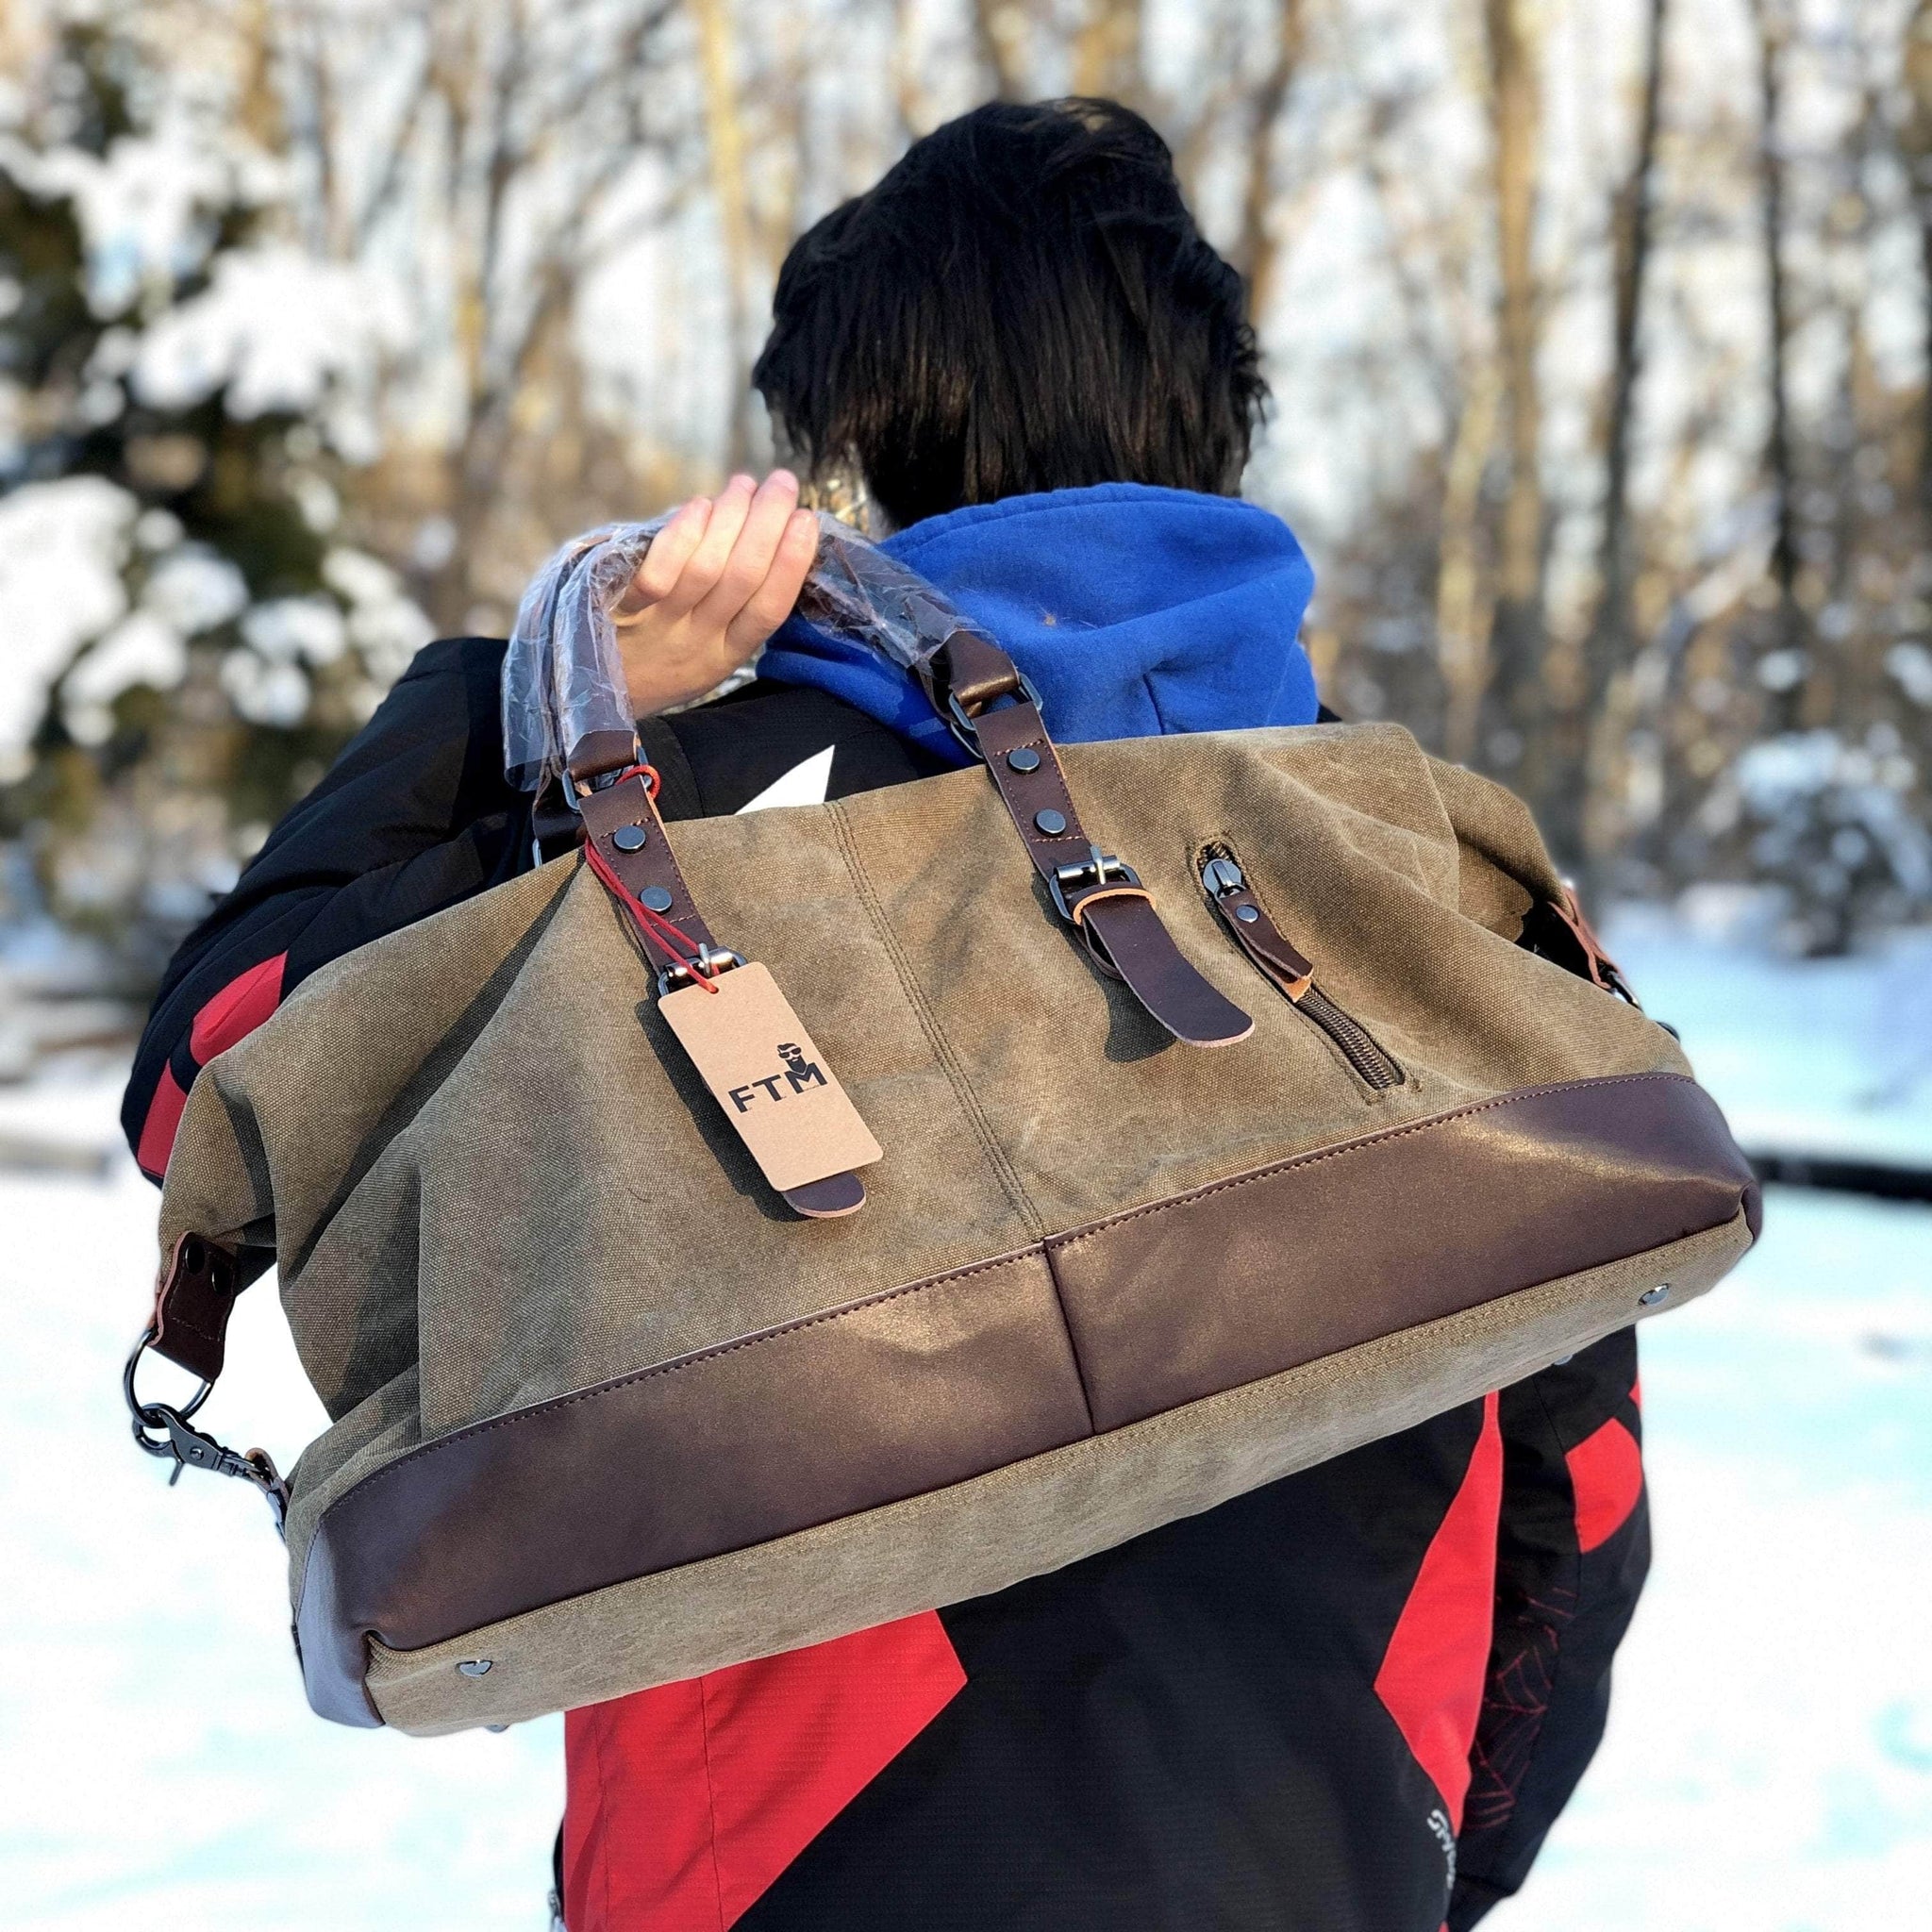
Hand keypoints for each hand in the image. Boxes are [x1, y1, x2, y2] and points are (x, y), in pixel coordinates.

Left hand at [612, 470, 818, 715]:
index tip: (808, 520)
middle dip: (769, 523)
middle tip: (783, 483)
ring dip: (731, 517)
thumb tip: (772, 539)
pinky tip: (699, 506)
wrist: (588, 696)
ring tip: (744, 485)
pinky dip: (681, 534)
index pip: (770, 609)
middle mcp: (695, 644)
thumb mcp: (704, 652)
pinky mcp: (617, 612)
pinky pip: (655, 573)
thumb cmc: (655, 663)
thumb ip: (733, 609)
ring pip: (705, 569)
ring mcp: (656, 628)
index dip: (792, 563)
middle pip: (742, 579)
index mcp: (725, 656)